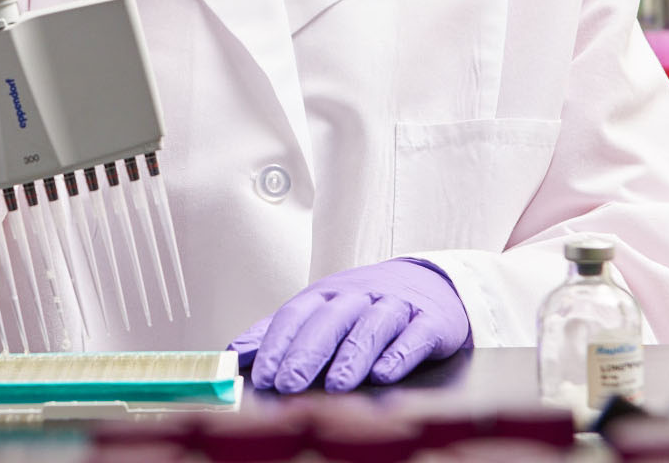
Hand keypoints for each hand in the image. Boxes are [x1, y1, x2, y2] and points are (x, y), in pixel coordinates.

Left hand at [228, 259, 470, 393]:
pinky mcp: (430, 322)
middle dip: (307, 353)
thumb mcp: (322, 310)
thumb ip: (281, 333)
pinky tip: (385, 374)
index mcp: (328, 293)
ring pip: (372, 327)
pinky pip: (415, 336)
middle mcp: (360, 296)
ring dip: (352, 356)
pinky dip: (399, 355)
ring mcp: (396, 306)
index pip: (297, 314)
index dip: (277, 344)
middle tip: (289, 384)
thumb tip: (237, 354)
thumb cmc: (367, 304)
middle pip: (330, 320)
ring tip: (336, 386)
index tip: (262, 375)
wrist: (431, 282)